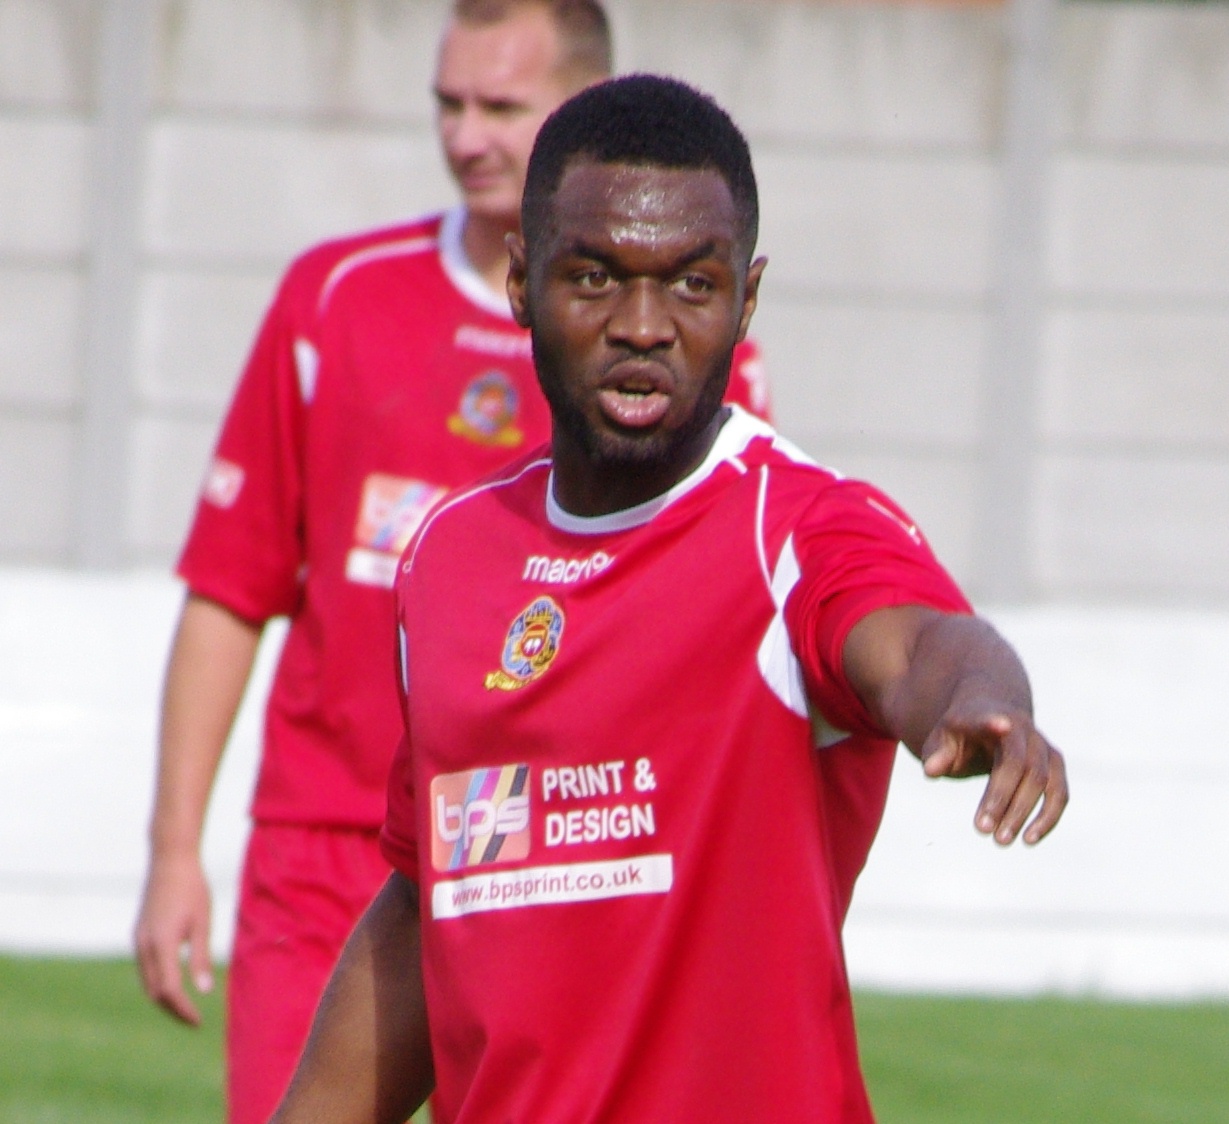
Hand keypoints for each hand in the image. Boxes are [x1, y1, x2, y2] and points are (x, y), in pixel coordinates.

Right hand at [133, 851, 213, 1024]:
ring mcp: (138, 940)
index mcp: (161, 944)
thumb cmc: (192, 889)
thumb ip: (201, 957)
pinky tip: (173, 983)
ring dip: (163, 998)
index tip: (198, 1021)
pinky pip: (145, 968)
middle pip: (154, 991)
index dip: (183, 1009)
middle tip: (193, 1020)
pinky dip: (157, 982)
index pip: (169, 989)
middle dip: (172, 1009)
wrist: (170, 860)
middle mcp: (144, 945)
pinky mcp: (139, 934)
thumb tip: (204, 990)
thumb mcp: (202, 922)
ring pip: (147, 981)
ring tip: (185, 1006)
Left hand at [921, 700, 1067, 845]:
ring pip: (1043, 779)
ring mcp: (1041, 745)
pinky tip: (1029, 839)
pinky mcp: (1054, 763)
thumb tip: (931, 770)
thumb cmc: (961, 735)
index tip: (1002, 724)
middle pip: (1018, 763)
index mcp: (987, 715)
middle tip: (982, 830)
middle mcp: (1020, 727)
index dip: (994, 722)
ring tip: (1002, 840)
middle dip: (1001, 798)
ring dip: (1023, 812)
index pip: (989, 719)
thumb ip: (936, 754)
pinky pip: (1059, 792)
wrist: (994, 718)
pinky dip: (1048, 817)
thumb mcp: (942, 740)